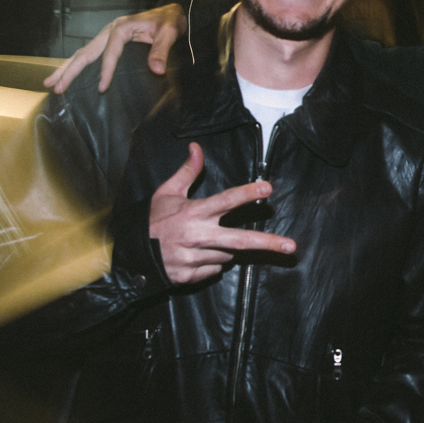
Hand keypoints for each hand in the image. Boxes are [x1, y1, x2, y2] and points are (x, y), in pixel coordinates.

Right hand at [44, 3, 186, 93]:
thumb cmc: (169, 22)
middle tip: (54, 86)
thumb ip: (161, 50)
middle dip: (69, 70)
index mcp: (121, 28)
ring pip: (83, 53)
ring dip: (66, 68)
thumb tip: (157, 70)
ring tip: (50, 83)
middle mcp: (109, 31)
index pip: (110, 52)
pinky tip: (68, 76)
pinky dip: (77, 65)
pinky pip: (90, 54)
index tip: (102, 88)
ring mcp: (107, 36)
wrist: (171, 13)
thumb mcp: (169, 33)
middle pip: (85, 52)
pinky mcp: (109, 41)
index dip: (105, 70)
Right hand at [150, 143, 295, 284]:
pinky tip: (196, 256)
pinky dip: (212, 263)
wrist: (132, 256)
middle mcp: (197, 236)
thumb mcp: (167, 193)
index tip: (267, 188)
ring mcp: (195, 258)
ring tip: (204, 242)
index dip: (247, 193)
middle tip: (291, 246)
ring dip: (224, 250)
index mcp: (194, 213)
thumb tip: (196, 147)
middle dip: (268, 243)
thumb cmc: (153, 221)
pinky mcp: (191, 275)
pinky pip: (214, 270)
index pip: (226, 201)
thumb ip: (187, 172)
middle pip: (240, 240)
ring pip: (227, 256)